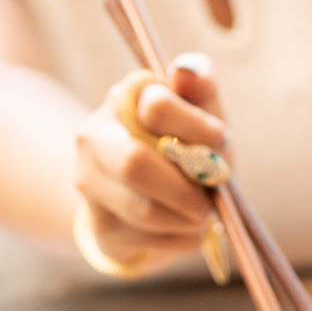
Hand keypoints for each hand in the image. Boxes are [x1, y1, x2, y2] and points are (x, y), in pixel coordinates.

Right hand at [73, 53, 229, 263]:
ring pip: (144, 210)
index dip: (199, 128)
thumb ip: (200, 88)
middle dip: (185, 188)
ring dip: (188, 218)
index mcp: (124, 99)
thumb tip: (186, 71)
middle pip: (134, 164)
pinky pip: (151, 240)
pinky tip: (185, 227)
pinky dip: (183, 239)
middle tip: (209, 199)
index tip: (221, 140)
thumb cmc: (185, 148)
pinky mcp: (101, 227)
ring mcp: (90, 184)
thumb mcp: (200, 115)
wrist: (150, 197)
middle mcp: (94, 136)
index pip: (157, 107)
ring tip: (200, 212)